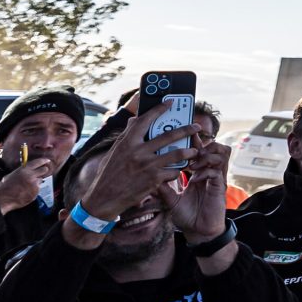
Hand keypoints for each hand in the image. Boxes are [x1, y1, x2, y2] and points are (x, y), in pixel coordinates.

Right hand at [0, 157, 55, 213]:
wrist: (3, 199)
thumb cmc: (5, 187)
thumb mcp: (12, 174)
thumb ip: (23, 171)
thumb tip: (30, 170)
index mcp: (24, 170)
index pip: (38, 162)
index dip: (44, 161)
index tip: (47, 161)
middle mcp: (31, 176)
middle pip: (44, 170)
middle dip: (43, 171)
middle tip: (39, 173)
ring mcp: (34, 185)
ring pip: (40, 180)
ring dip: (36, 182)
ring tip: (26, 186)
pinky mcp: (35, 193)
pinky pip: (37, 189)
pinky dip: (33, 190)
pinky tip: (25, 192)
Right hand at [73, 120, 191, 221]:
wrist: (104, 198)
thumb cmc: (109, 174)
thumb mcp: (115, 151)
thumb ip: (126, 135)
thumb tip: (134, 119)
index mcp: (127, 142)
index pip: (145, 120)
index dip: (159, 109)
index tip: (170, 102)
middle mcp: (138, 151)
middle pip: (169, 135)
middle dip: (186, 130)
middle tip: (197, 127)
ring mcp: (148, 165)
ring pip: (176, 154)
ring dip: (189, 151)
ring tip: (195, 150)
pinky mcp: (154, 180)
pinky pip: (172, 171)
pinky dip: (176, 170)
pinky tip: (177, 170)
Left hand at [161, 134, 229, 241]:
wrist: (197, 232)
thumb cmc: (187, 216)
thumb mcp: (170, 199)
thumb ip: (163, 186)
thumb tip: (148, 175)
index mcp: (199, 172)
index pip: (200, 150)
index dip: (194, 141)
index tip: (183, 136)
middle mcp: (209, 172)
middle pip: (215, 146)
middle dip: (202, 145)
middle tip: (190, 151)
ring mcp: (216, 178)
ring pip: (221, 153)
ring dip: (206, 156)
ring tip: (193, 164)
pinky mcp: (220, 187)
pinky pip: (216, 171)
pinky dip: (205, 171)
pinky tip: (194, 179)